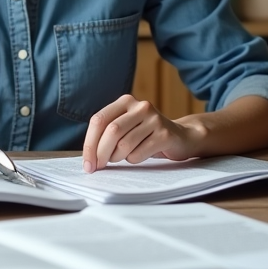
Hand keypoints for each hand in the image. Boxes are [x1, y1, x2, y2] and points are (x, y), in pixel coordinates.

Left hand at [82, 94, 202, 173]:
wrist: (180, 136)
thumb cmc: (145, 135)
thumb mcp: (126, 127)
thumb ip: (106, 134)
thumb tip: (88, 158)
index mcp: (125, 101)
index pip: (99, 120)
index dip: (89, 144)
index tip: (87, 164)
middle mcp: (140, 106)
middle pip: (111, 132)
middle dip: (100, 153)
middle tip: (98, 167)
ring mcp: (154, 119)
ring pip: (124, 144)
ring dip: (117, 158)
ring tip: (122, 158)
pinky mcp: (165, 134)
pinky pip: (139, 153)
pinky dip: (133, 160)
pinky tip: (139, 155)